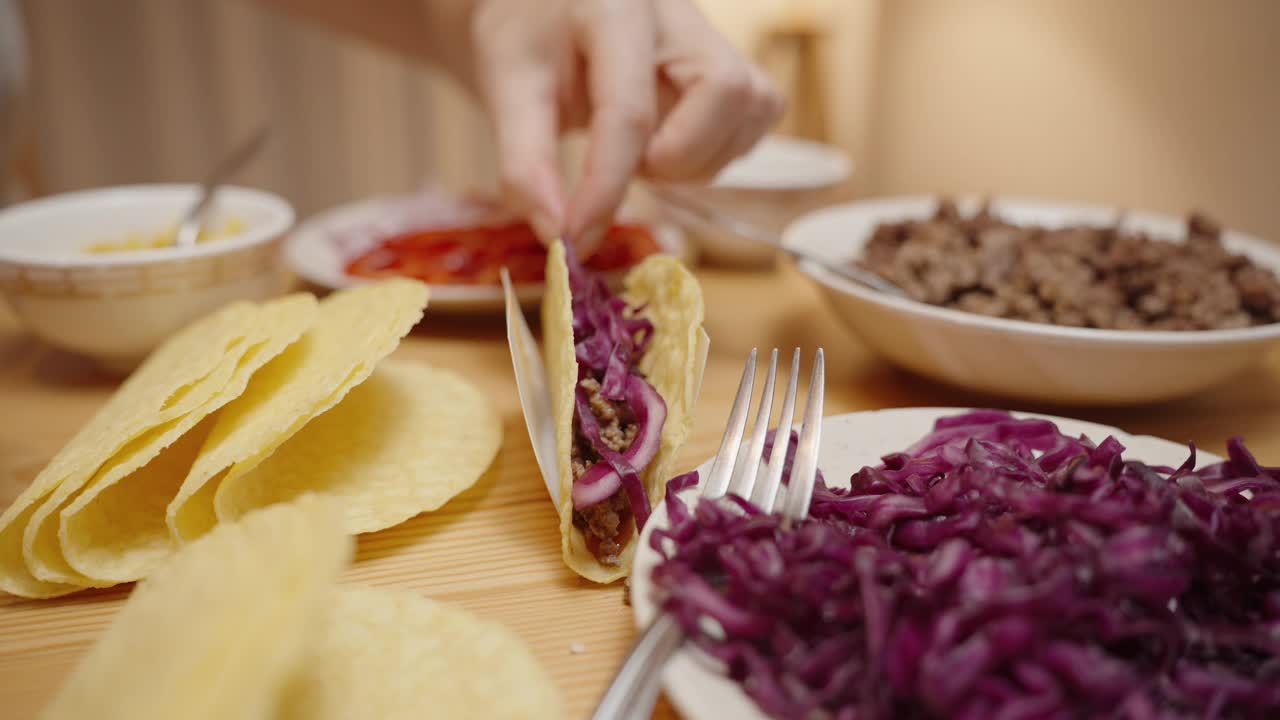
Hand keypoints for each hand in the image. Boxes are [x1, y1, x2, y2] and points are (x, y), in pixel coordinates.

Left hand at [457, 0, 784, 252]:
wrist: (546, 8)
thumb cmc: (528, 38)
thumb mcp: (505, 87)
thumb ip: (524, 161)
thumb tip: (557, 234)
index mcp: (616, 8)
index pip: (629, 111)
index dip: (604, 189)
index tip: (573, 239)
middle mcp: (679, 14)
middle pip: (724, 94)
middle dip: (675, 157)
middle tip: (628, 167)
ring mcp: (714, 36)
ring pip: (749, 110)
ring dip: (696, 160)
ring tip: (640, 153)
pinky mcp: (732, 63)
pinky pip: (755, 117)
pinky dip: (715, 151)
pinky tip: (669, 144)